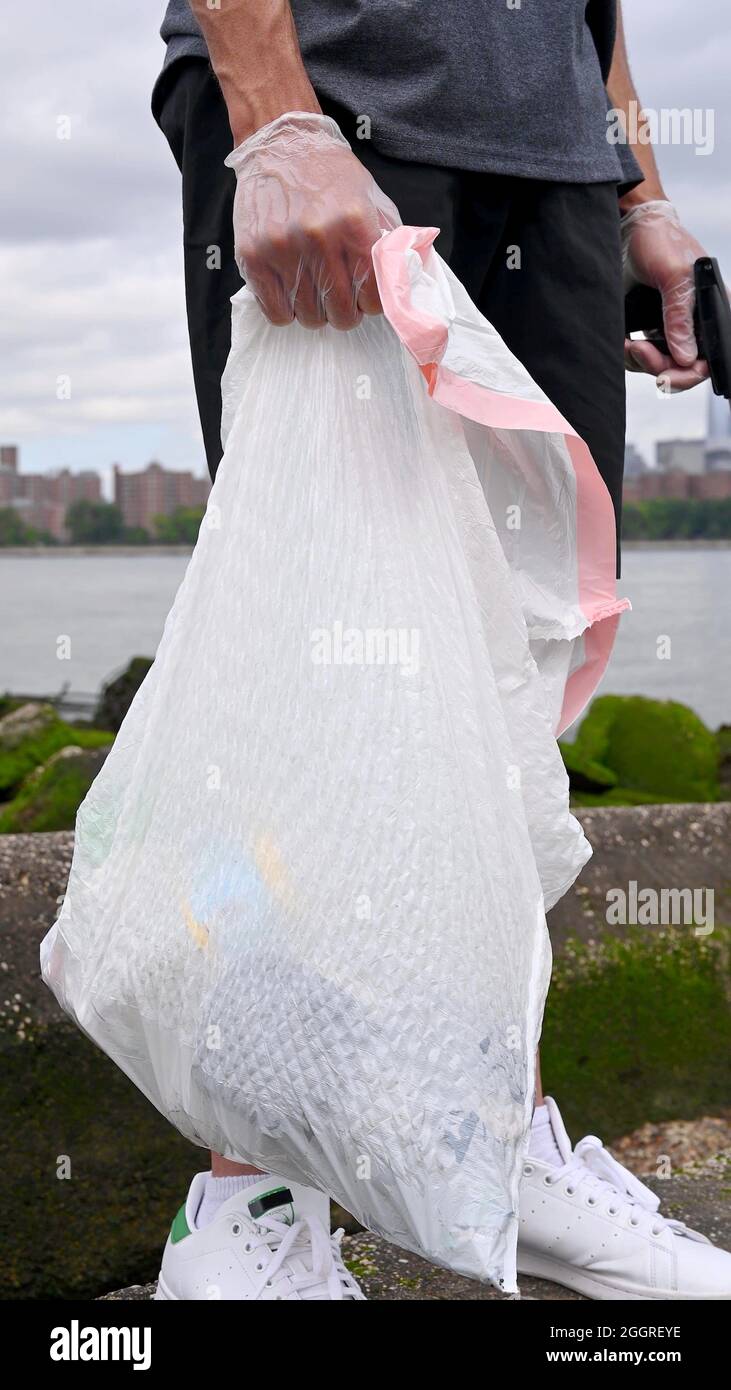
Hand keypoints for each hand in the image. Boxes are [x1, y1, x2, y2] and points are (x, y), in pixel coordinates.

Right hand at [225, 112, 400, 329]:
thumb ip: (390, 242)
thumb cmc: (329, 174)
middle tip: (338, 296)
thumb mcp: (371, 198)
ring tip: (313, 288)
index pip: (373, 298)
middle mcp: (320, 239)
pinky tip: (291, 291)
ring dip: (315, 311)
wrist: (280, 143)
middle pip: (341, 315)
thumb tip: (403, 285)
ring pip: (310, 318)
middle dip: (345, 312)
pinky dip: (287, 310)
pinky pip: (277, 312)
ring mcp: (283, 250)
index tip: (363, 295)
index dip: (371, 303)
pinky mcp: (253, 257)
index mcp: (355, 225)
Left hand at [621, 200, 709, 391]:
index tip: (663, 372)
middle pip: (682, 369)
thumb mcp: (674, 276)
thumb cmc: (661, 241)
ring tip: (627, 341)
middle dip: (658, 367)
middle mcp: (696, 326)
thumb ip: (680, 316)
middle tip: (637, 349)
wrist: (630, 229)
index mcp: (714, 312)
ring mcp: (673, 330)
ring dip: (639, 360)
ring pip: (659, 367)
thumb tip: (686, 356)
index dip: (688, 373)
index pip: (709, 359)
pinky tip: (623, 339)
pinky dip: (629, 354)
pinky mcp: (651, 331)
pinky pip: (641, 357)